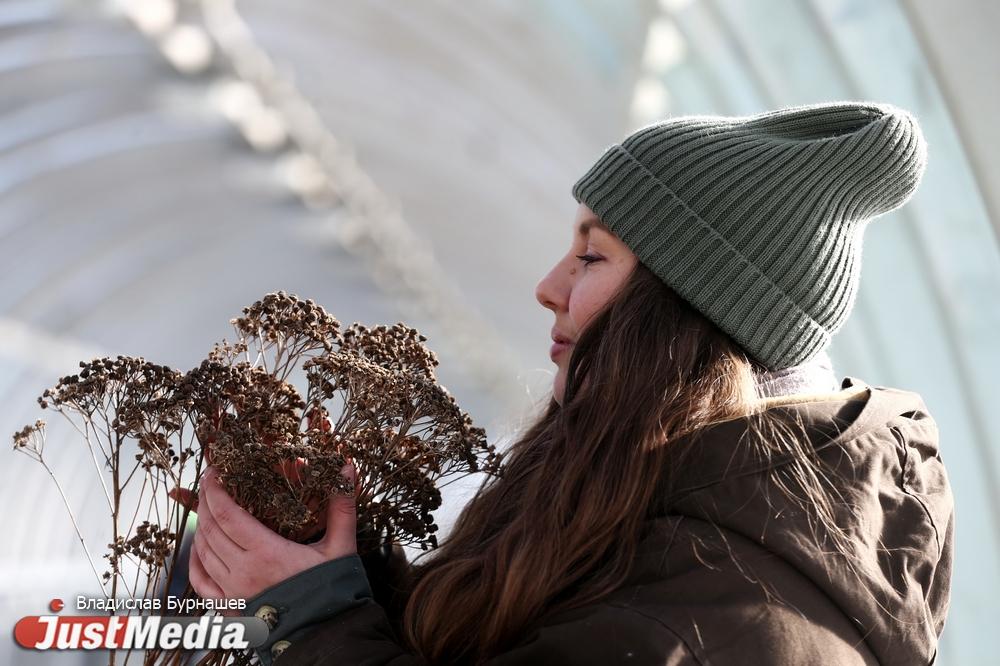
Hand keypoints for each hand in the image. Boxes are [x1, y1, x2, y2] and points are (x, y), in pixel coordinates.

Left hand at [187, 464, 358, 604]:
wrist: (325, 634)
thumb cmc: (333, 590)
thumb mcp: (341, 546)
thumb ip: (341, 507)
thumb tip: (347, 468)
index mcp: (266, 552)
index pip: (226, 513)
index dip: (215, 489)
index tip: (214, 472)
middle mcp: (243, 571)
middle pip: (210, 527)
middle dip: (205, 501)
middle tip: (209, 482)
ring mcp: (232, 591)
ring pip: (203, 551)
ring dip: (201, 526)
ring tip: (207, 508)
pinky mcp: (229, 608)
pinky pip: (201, 582)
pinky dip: (196, 561)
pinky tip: (200, 549)